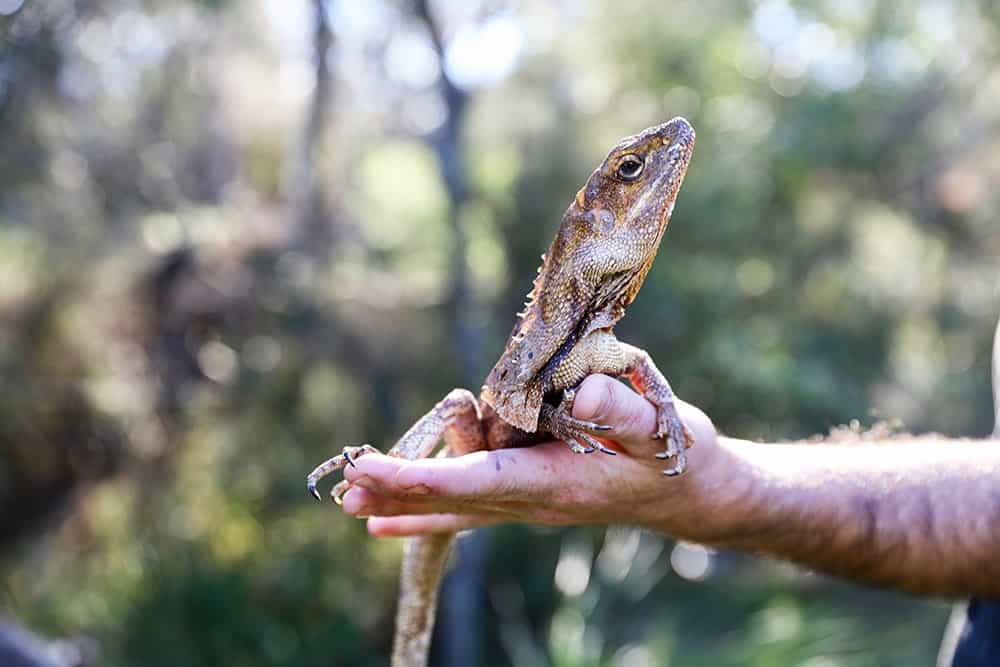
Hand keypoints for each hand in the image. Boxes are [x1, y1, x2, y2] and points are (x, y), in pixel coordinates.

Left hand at [340, 374, 721, 536]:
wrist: (688, 493)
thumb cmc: (677, 455)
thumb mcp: (661, 426)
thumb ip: (623, 411)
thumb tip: (584, 393)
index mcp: (555, 482)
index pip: (474, 482)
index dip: (420, 477)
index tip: (373, 471)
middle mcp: (533, 500)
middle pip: (453, 498)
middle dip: (398, 491)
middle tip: (344, 487)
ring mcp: (528, 504)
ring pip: (454, 506)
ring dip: (404, 502)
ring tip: (352, 505)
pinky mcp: (529, 497)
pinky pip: (468, 510)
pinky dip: (427, 513)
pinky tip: (389, 526)